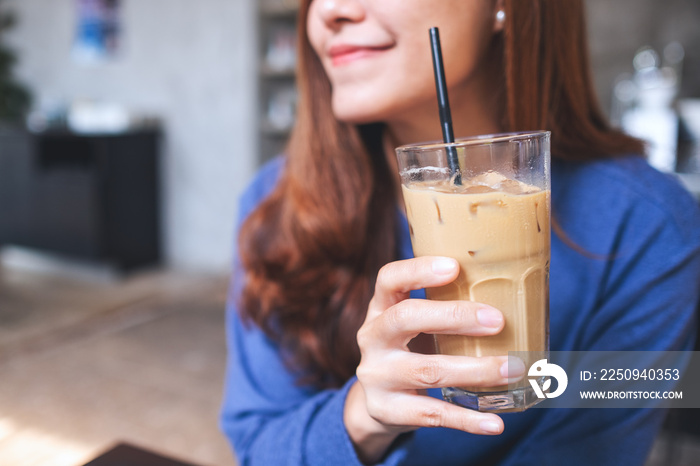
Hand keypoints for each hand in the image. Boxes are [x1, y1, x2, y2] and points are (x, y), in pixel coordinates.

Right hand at [344, 256, 523, 462]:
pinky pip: (431, 414)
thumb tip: (514, 293)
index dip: (418, 270)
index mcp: (380, 308)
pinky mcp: (386, 410)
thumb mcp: (414, 325)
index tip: (455, 267)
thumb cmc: (410, 351)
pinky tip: (495, 422)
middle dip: (454, 317)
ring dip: (475, 370)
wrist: (376, 403)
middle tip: (498, 321)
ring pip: (426, 370)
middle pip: (405, 318)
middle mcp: (372, 337)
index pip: (389, 279)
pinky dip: (467, 419)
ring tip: (512, 369)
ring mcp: (376, 376)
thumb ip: (444, 308)